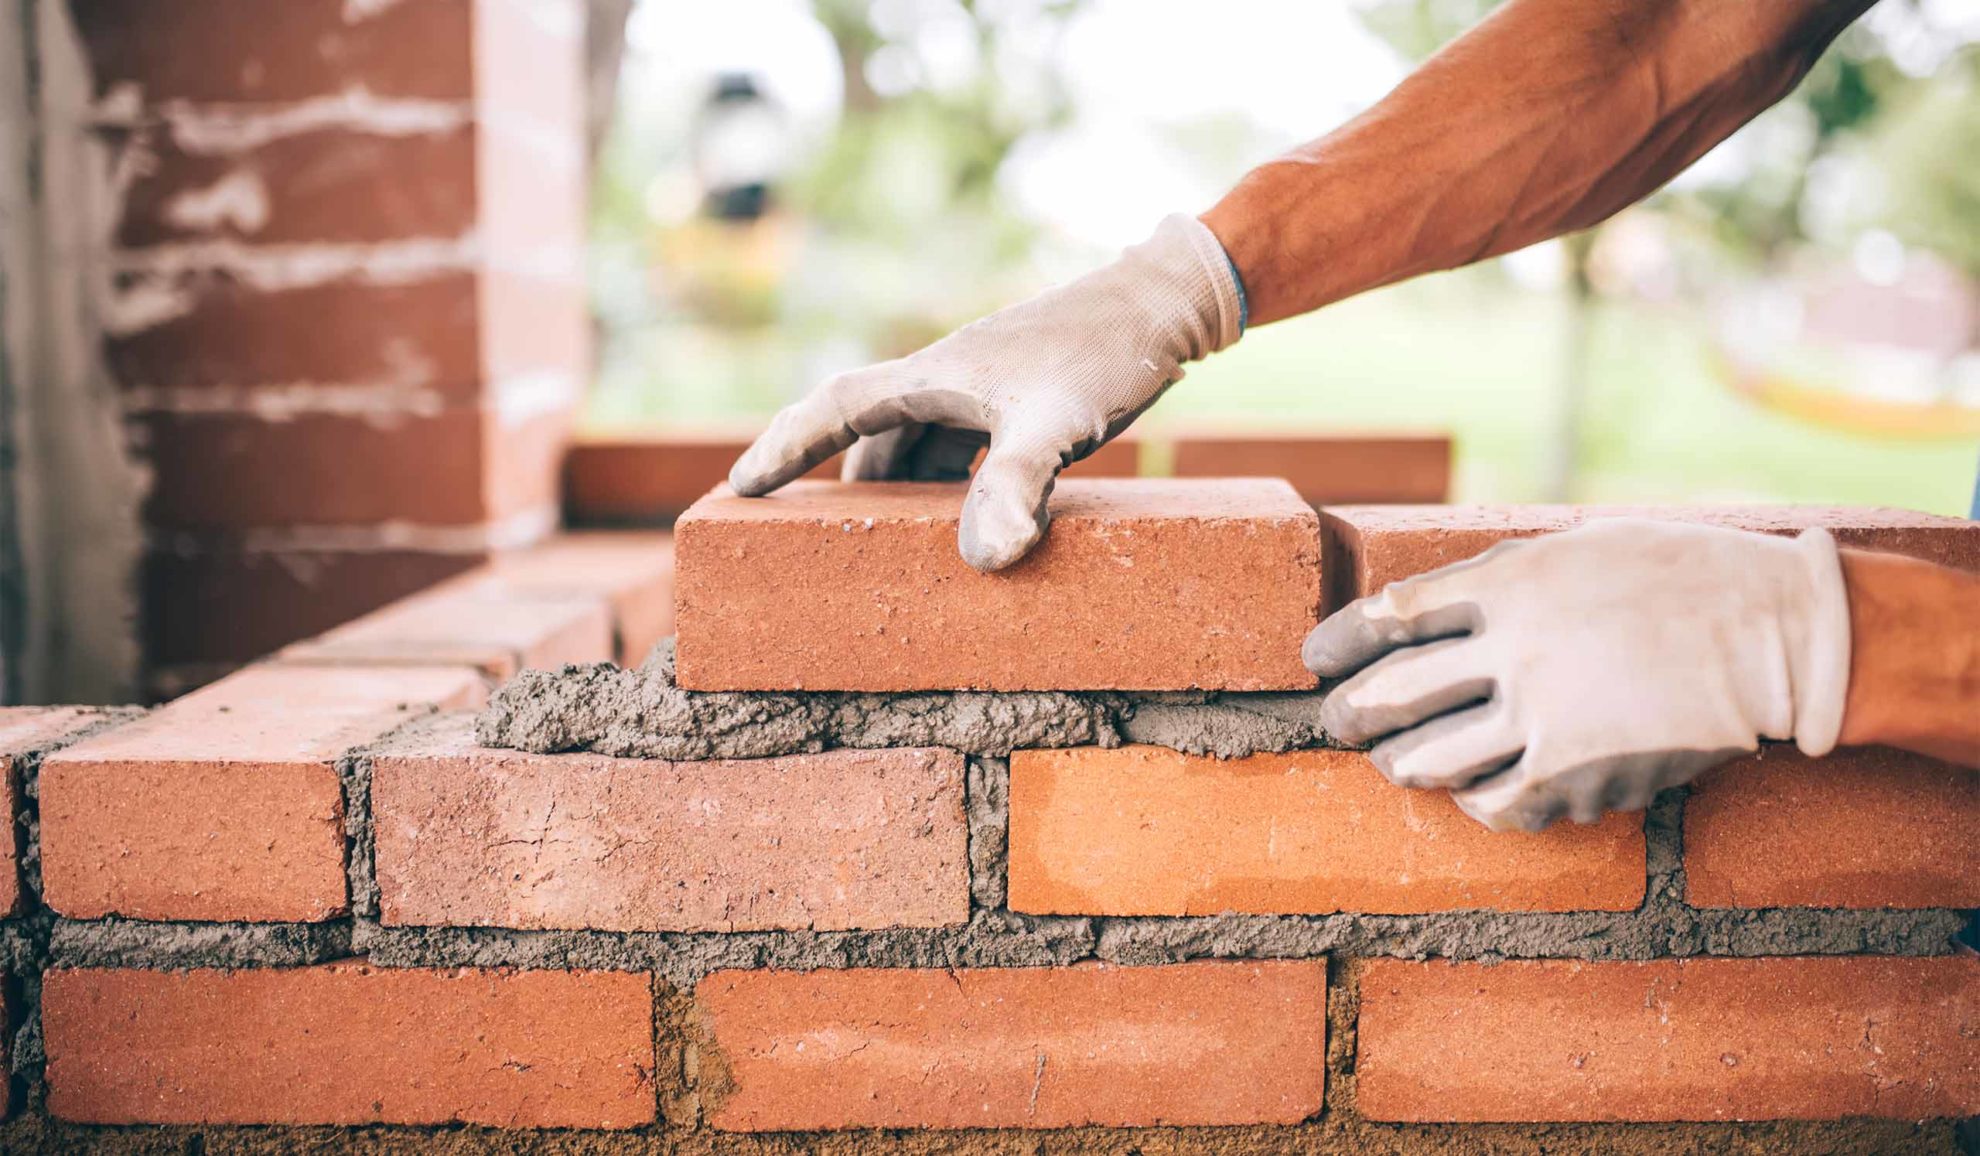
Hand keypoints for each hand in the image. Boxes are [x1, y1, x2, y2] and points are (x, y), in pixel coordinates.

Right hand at [728, 215, 1242, 570]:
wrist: (1169, 302)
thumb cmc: (1109, 353)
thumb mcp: (1058, 422)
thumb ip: (1016, 485)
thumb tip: (985, 558)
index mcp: (935, 376)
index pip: (835, 407)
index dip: (784, 447)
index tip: (738, 486)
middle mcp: (948, 377)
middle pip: (869, 432)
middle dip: (834, 481)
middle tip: (804, 536)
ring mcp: (984, 386)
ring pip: (915, 442)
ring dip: (895, 487)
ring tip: (883, 543)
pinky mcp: (1020, 396)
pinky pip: (959, 445)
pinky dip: (947, 483)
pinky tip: (969, 518)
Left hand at [1305, 519, 1852, 830]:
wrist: (1773, 636)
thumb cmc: (1676, 577)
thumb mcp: (1576, 547)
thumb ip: (1499, 576)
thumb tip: (1426, 606)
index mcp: (1510, 584)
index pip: (1390, 616)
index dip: (1340, 642)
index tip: (1314, 660)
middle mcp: (1515, 652)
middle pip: (1392, 694)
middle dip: (1348, 714)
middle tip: (1334, 721)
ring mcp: (1545, 719)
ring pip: (1428, 760)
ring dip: (1398, 764)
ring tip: (1393, 762)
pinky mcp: (1578, 775)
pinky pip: (1494, 803)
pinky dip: (1471, 800)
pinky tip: (1470, 793)